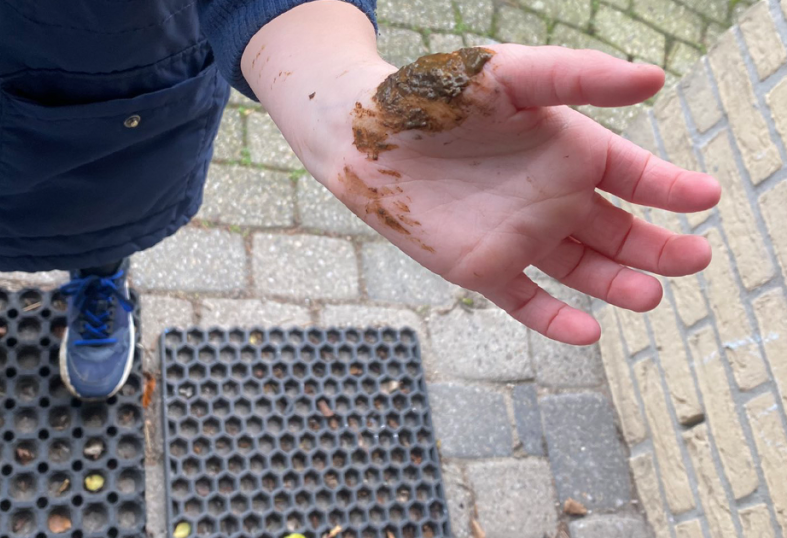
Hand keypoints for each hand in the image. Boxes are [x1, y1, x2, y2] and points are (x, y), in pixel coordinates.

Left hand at [245, 4, 719, 344]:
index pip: (635, 175)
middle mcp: (553, 198)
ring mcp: (521, 236)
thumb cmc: (439, 94)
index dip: (672, 188)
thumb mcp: (512, 74)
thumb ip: (578, 77)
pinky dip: (555, 319)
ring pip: (584, 270)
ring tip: (650, 294)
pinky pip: (527, 300)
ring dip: (618, 285)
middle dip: (660, 247)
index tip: (705, 197)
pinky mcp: (484, 268)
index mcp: (569, 150)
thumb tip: (652, 78)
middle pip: (622, 231)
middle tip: (695, 258)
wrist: (366, 133)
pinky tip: (588, 330)